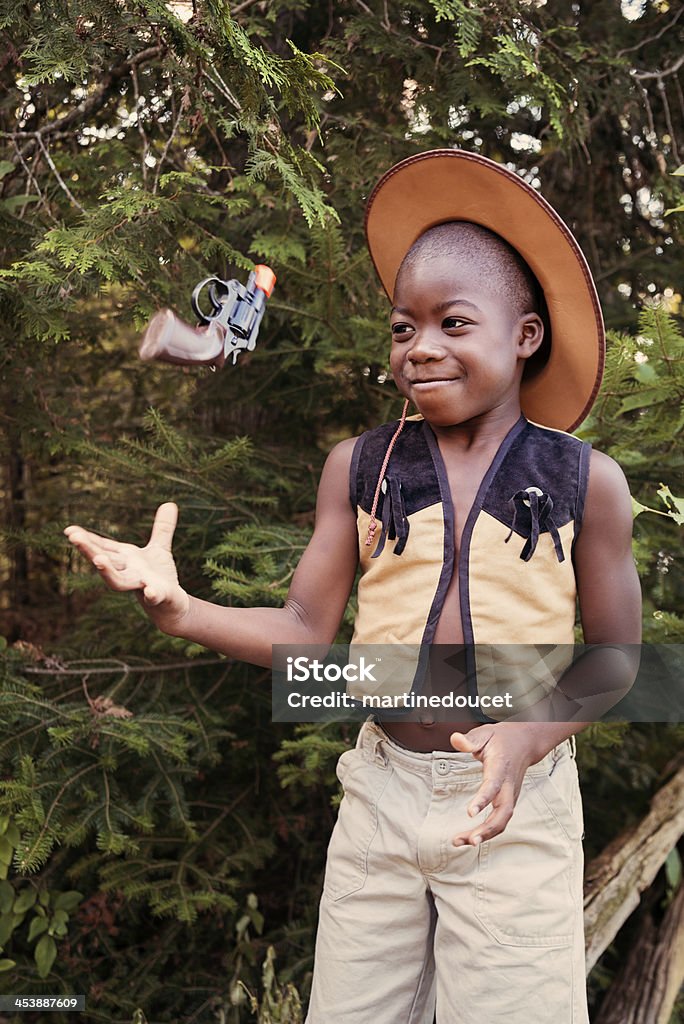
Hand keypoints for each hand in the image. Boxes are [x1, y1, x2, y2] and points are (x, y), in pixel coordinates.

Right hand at [64, 502, 189, 631]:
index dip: (86, 539)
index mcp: (126, 559)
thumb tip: (170, 503)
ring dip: (107, 571)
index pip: (102, 547)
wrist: (172, 605)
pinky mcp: (159, 596)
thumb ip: (162, 528)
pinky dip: (152, 593)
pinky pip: (153, 596)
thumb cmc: (159, 577)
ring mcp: (141, 585)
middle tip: (73, 538)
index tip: (69, 530)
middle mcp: (128, 572)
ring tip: (98, 560)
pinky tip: (151, 591)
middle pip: (104, 561)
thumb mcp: (160, 549)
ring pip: (118, 581)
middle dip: (89, 550)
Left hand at [449, 723, 540, 847]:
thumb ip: (469, 740)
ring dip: (485, 835)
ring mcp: (511, 795)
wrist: (525, 742)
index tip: (470, 813)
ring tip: (461, 842)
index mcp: (500, 767)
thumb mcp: (485, 733)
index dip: (483, 800)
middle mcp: (508, 785)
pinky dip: (487, 832)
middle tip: (470, 841)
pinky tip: (469, 838)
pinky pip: (500, 821)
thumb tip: (455, 739)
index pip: (492, 785)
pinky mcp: (508, 801)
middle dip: (488, 829)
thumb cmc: (501, 738)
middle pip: (503, 812)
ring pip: (502, 821)